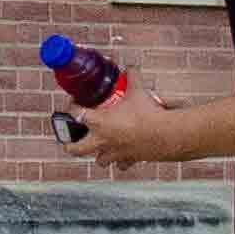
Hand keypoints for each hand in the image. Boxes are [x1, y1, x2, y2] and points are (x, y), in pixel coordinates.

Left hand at [62, 84, 194, 168]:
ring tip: (100, 148)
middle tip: (70, 140)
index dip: (71, 107)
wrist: (165, 134)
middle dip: (70, 145)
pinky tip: (123, 157)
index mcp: (98, 122)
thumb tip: (130, 68)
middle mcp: (101, 140)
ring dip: (98, 155)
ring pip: (99, 161)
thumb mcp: (138, 91)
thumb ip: (132, 78)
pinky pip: (121, 165)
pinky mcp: (128, 160)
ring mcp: (114, 153)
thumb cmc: (147, 114)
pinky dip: (121, 162)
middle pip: (75, 149)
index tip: (73, 103)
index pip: (75, 114)